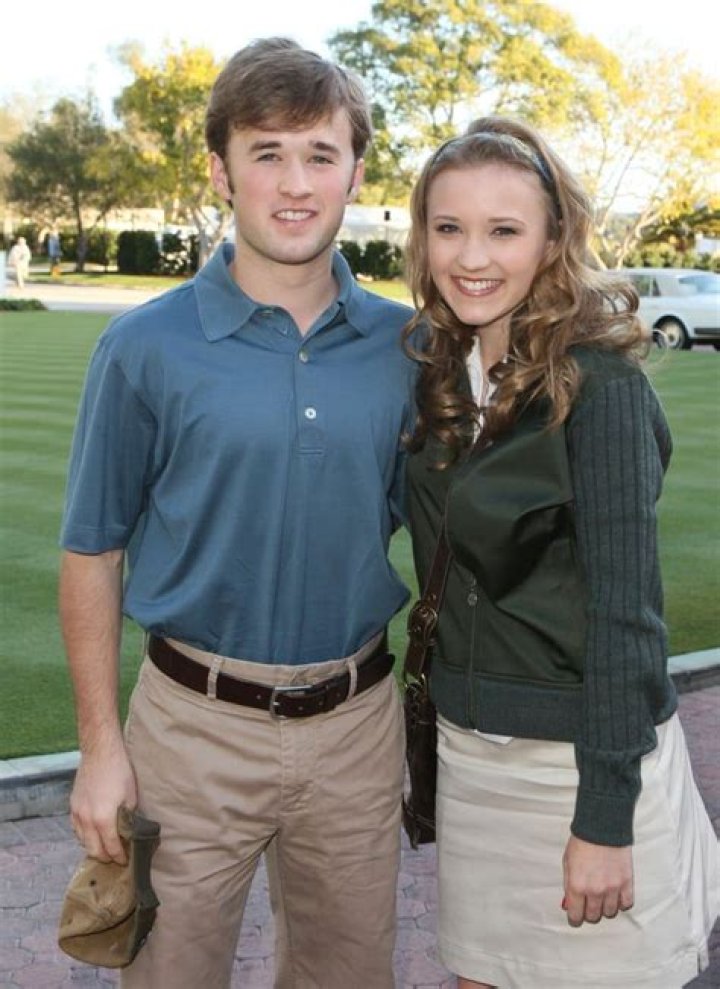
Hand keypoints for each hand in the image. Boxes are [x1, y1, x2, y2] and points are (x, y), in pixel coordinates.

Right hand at [70, 738, 136, 863]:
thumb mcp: (130, 796)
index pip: (111, 847)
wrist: (100, 751)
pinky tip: (93, 834)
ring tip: (105, 847)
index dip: (119, 856)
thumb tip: (130, 830)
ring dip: (93, 847)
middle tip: (115, 858)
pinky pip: (76, 829)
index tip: (125, 860)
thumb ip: (128, 817)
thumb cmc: (119, 771)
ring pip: (82, 841)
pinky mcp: (72, 805)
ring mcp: (77, 813)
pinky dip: (84, 836)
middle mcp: (87, 820)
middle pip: (94, 849)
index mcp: (103, 819)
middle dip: (105, 857)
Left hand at [562, 834, 633, 926]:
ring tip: (602, 897)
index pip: (575, 916)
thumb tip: (570, 902)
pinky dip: (621, 902)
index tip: (576, 917)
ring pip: (610, 913)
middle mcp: (594, 891)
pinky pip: (626, 904)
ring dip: (605, 908)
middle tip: (588, 904)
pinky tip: (616, 895)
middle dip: (589, 912)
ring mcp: (612, 889)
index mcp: (576, 886)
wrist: (602, 828)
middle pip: (593, 917)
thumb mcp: (567, 863)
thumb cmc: (581, 843)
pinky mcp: (626, 883)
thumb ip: (569, 885)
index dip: (575, 918)